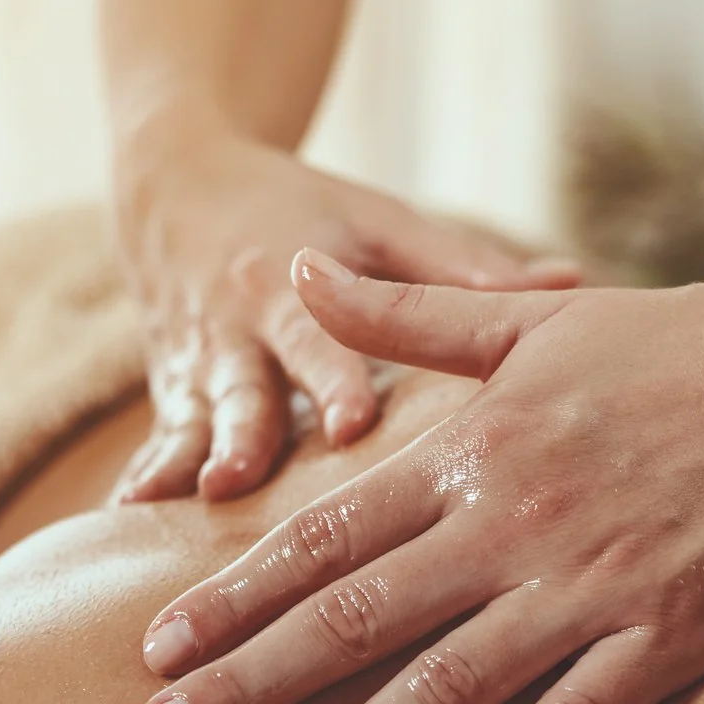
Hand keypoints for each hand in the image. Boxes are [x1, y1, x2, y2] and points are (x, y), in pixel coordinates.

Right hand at [109, 121, 576, 502]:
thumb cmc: (307, 206)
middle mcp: (236, 328)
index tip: (351, 424)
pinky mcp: (169, 392)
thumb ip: (465, 269)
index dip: (331, 379)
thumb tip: (578, 283)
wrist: (175, 180)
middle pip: (243, 389)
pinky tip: (126, 524)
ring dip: (187, 465)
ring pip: (191, 422)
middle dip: (244, 435)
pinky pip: (156, 440)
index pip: (320, 338)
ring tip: (184, 508)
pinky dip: (141, 479)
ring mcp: (195, 365)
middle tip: (243, 480)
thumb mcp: (381, 223)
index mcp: (292, 285)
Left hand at [130, 248, 703, 703]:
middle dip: (251, 684)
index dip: (235, 595)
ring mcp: (595, 585)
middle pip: (358, 619)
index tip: (156, 648)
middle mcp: (517, 522)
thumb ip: (407, 317)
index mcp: (475, 449)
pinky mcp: (676, 636)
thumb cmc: (679, 342)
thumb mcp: (530, 318)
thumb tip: (299, 274)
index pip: (325, 534)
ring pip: (450, 686)